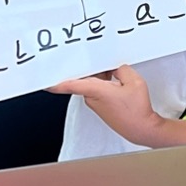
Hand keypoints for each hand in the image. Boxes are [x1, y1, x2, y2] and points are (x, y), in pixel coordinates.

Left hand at [47, 65, 162, 145]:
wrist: (141, 129)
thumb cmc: (137, 110)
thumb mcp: (134, 81)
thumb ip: (121, 68)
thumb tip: (115, 66)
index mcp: (96, 90)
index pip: (69, 85)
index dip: (54, 82)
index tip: (43, 79)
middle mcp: (92, 98)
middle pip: (83, 78)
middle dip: (89, 67)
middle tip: (94, 56)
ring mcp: (95, 103)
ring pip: (91, 83)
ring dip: (99, 75)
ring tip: (113, 69)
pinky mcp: (100, 107)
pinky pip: (97, 89)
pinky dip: (103, 82)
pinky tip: (115, 79)